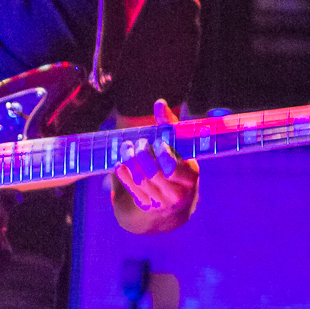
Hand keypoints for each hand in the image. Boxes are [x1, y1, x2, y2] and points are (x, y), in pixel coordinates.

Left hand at [113, 99, 199, 228]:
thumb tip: (159, 103)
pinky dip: (123, 174)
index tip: (158, 142)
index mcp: (189, 178)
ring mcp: (160, 202)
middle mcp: (176, 193)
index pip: (174, 169)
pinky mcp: (146, 204)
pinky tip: (120, 162)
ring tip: (126, 147)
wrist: (175, 198)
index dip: (163, 155)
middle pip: (153, 174)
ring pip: (140, 181)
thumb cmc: (179, 163)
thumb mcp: (181, 147)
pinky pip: (131, 189)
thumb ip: (170, 125)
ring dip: (129, 161)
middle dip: (142, 155)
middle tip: (139, 143)